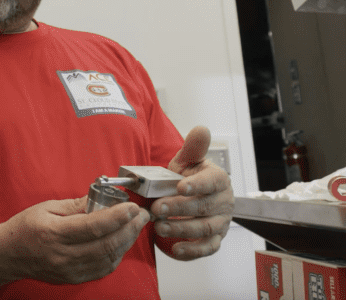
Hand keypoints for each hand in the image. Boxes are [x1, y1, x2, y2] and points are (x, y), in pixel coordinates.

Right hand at [0, 198, 149, 284]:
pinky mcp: (74, 278)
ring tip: (135, 226)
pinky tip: (121, 242)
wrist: (8, 255)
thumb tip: (100, 198)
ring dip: (127, 242)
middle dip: (129, 228)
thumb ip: (74, 205)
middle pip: (106, 244)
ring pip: (108, 258)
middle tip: (141, 214)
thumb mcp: (45, 208)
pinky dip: (116, 255)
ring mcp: (69, 270)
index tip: (131, 206)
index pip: (93, 227)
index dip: (117, 217)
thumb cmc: (24, 228)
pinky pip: (103, 269)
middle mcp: (62, 255)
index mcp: (53, 233)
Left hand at [151, 126, 234, 259]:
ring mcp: (221, 222)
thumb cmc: (188, 177)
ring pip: (205, 228)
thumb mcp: (188, 161)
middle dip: (178, 208)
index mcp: (218, 179)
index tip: (180, 186)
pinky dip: (193, 251)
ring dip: (182, 228)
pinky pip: (208, 248)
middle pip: (204, 206)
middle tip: (156, 207)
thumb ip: (193, 148)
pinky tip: (176, 249)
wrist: (190, 196)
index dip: (197, 184)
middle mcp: (223, 201)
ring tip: (159, 226)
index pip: (212, 181)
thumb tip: (201, 129)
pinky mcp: (215, 239)